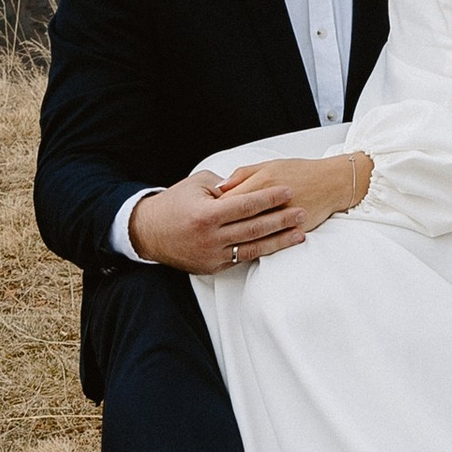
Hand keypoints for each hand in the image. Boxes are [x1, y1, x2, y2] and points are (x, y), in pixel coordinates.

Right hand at [130, 154, 364, 270]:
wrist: (148, 233)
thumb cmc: (175, 202)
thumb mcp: (198, 185)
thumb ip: (226, 186)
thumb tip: (250, 185)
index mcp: (207, 215)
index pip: (246, 205)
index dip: (270, 198)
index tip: (289, 191)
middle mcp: (211, 238)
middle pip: (254, 228)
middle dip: (282, 219)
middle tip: (303, 211)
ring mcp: (212, 255)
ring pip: (253, 247)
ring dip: (279, 240)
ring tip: (300, 233)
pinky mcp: (212, 267)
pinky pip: (241, 258)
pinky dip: (261, 251)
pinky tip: (277, 245)